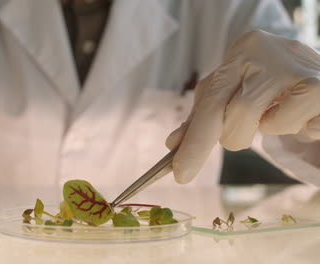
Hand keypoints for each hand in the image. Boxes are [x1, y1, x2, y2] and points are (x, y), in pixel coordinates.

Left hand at [166, 29, 319, 183]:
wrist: (315, 65)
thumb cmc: (265, 79)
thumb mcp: (230, 88)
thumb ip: (202, 115)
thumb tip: (172, 144)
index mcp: (242, 52)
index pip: (211, 102)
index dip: (195, 142)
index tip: (181, 174)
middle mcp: (271, 55)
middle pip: (237, 114)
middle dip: (233, 136)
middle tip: (240, 130)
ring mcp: (303, 70)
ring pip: (269, 124)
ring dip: (268, 129)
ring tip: (276, 112)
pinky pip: (302, 129)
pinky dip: (297, 129)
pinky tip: (301, 113)